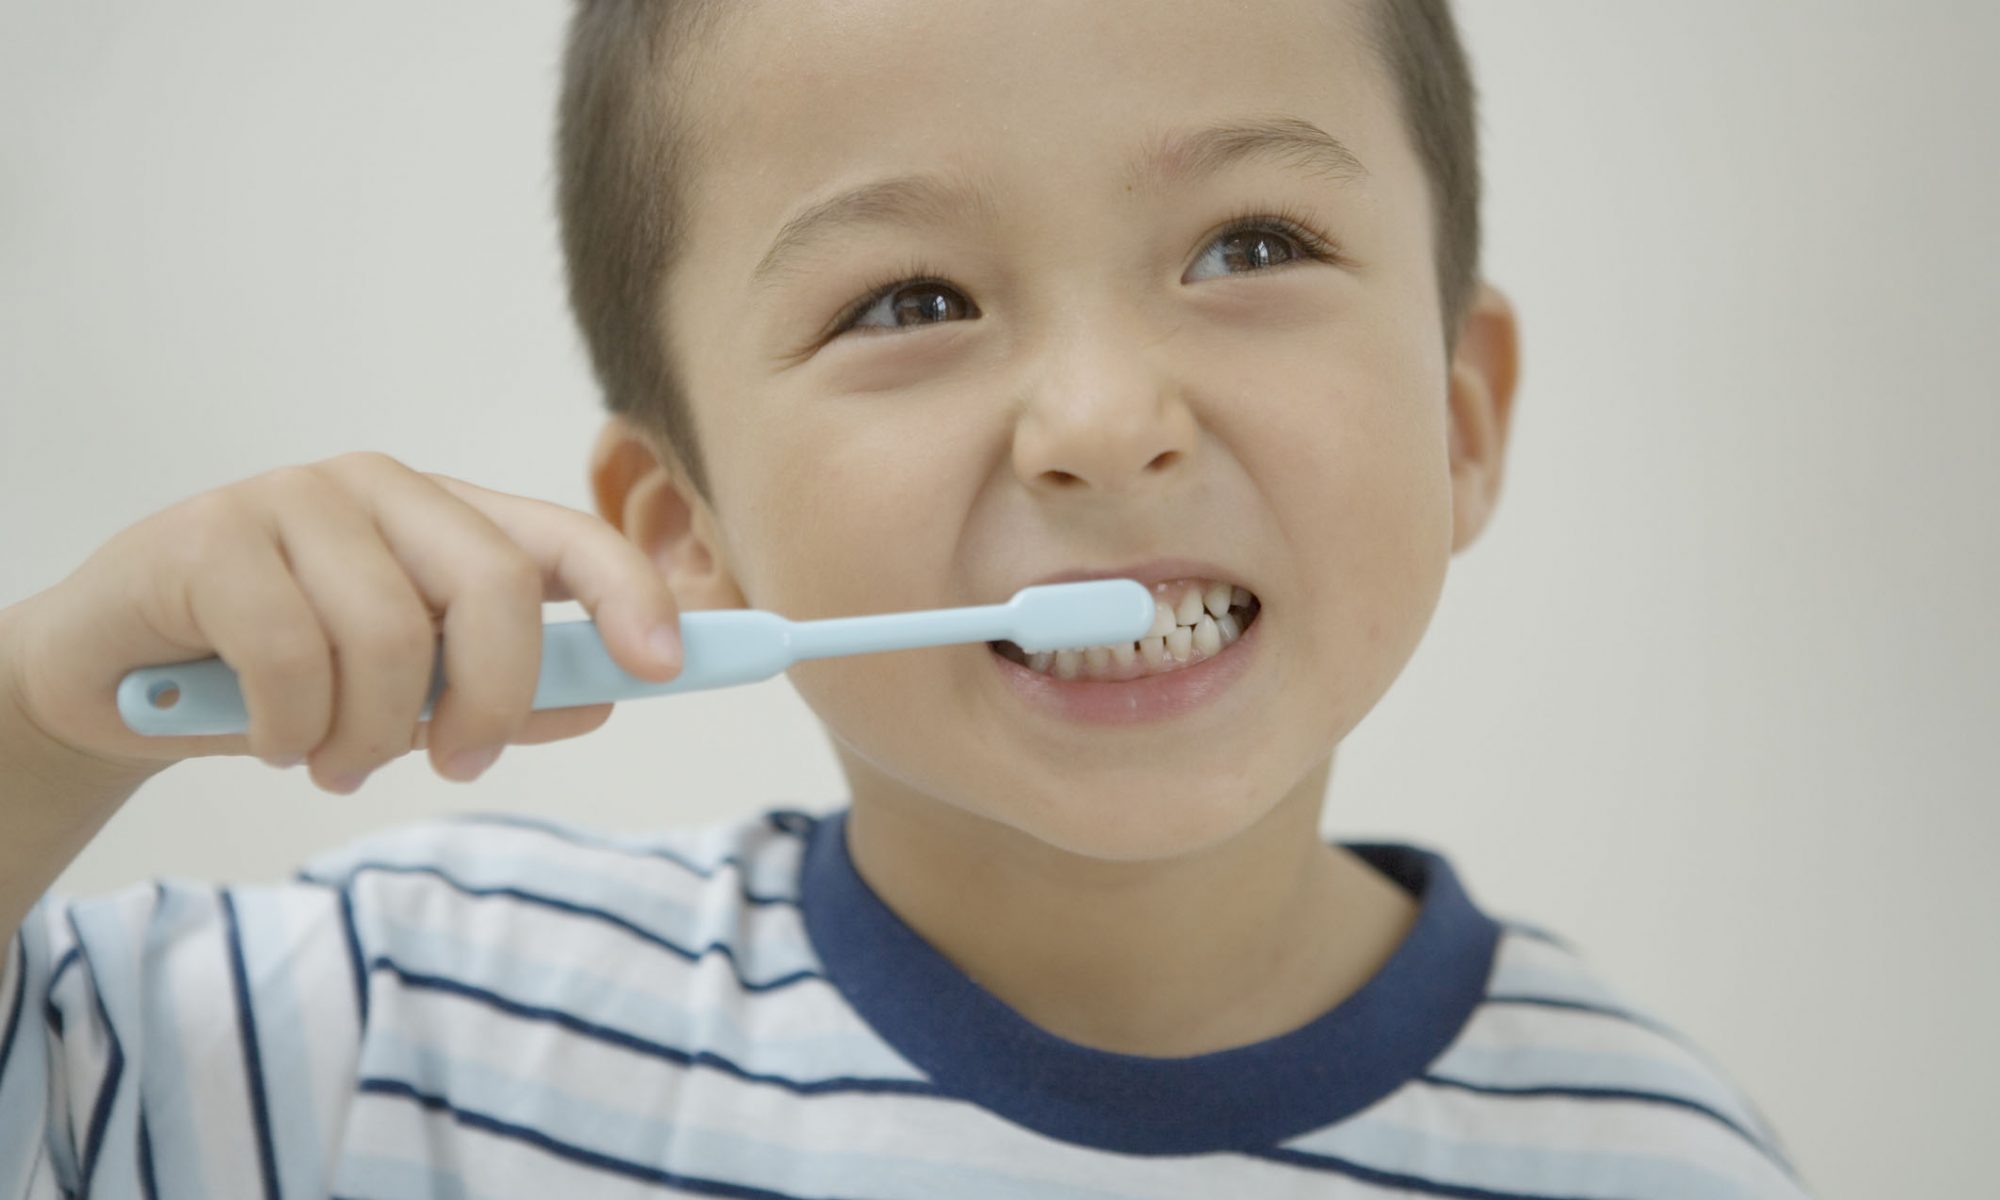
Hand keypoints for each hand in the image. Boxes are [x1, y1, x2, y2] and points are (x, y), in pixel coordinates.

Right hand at [1, 451, 682, 793]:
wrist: (114, 678)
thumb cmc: (277, 680)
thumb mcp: (405, 698)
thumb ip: (504, 695)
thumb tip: (604, 700)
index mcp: (448, 519)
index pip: (566, 538)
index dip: (628, 594)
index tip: (665, 666)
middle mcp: (382, 491)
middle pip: (492, 586)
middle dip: (492, 698)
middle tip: (457, 762)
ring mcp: (294, 501)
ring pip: (388, 634)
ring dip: (367, 734)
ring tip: (329, 761)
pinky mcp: (210, 535)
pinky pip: (290, 653)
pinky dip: (291, 727)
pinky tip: (270, 738)